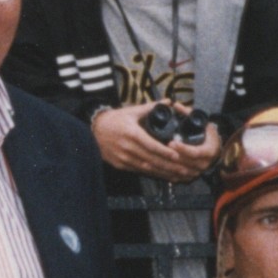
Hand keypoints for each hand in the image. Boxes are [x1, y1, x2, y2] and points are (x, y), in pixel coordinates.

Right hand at [92, 102, 218, 182]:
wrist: (93, 129)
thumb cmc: (115, 119)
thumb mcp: (131, 111)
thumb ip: (151, 107)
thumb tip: (168, 102)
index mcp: (132, 133)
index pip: (151, 145)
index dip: (165, 152)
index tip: (177, 156)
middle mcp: (127, 147)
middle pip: (152, 159)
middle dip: (169, 165)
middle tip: (184, 168)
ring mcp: (123, 158)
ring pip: (146, 168)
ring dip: (163, 172)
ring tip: (177, 175)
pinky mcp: (120, 165)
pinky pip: (139, 171)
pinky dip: (152, 174)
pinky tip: (163, 175)